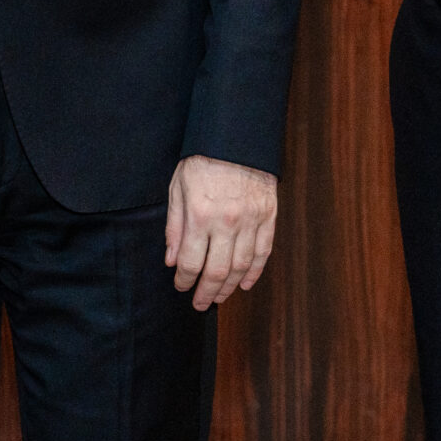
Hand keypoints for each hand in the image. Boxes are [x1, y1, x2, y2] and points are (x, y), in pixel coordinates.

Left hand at [164, 155, 278, 310]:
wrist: (237, 136)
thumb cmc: (202, 159)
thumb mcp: (178, 187)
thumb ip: (175, 226)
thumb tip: (172, 259)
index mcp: (200, 215)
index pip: (191, 262)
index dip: (184, 280)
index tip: (180, 287)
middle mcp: (227, 222)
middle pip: (217, 271)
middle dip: (206, 293)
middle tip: (199, 304)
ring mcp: (251, 220)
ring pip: (242, 267)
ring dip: (229, 287)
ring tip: (219, 297)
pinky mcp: (268, 216)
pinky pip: (263, 252)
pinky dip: (255, 272)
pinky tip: (244, 283)